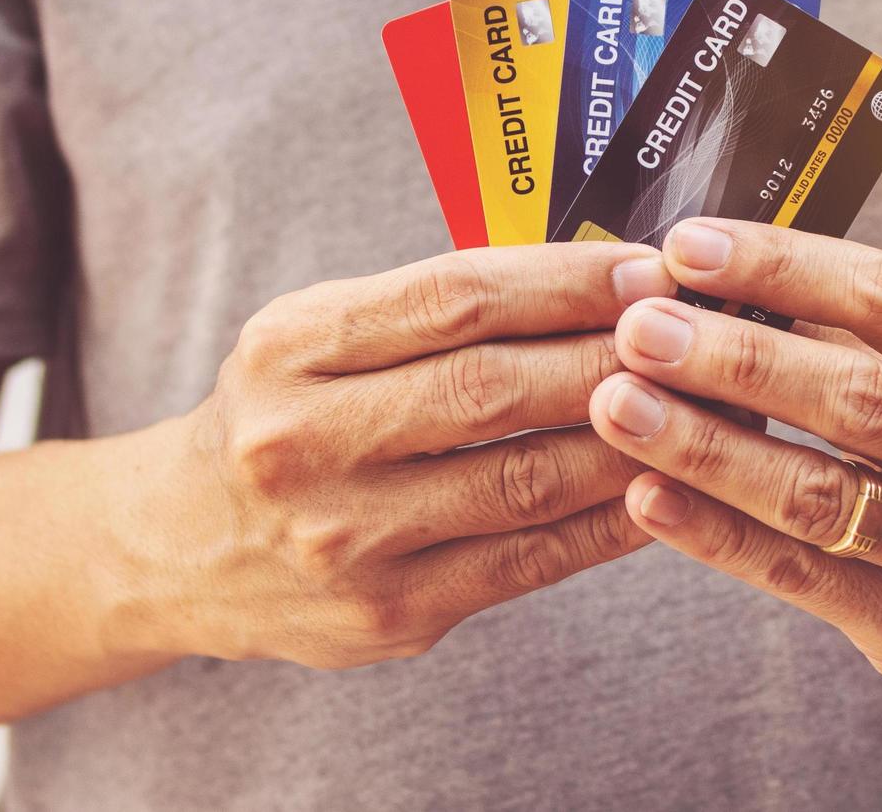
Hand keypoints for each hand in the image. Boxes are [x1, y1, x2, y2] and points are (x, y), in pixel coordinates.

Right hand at [111, 242, 673, 669]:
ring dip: (630, 440)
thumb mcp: (318, 335)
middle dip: (612, 356)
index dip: (565, 280)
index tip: (648, 268)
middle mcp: (305, 441)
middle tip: (692, 335)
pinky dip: (607, 522)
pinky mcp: (389, 613)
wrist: (182, 545)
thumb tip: (597, 280)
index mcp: (291, 347)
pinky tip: (659, 485)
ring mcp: (346, 539)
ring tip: (699, 406)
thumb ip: (433, 309)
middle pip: (493, 388)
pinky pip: (528, 561)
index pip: (453, 298)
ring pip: (523, 481)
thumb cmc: (283, 414)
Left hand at [589, 219, 881, 697]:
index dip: (781, 267)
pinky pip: (798, 575)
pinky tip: (646, 495)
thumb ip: (868, 334)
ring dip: (703, 444)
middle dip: (732, 356)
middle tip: (638, 329)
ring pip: (817, 494)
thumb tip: (720, 279)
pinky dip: (714, 531)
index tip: (688, 247)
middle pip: (856, 396)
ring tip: (618, 404)